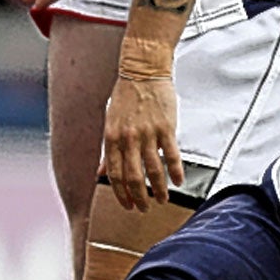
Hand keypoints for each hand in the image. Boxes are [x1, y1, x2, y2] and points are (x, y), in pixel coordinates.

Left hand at [103, 74, 181, 209]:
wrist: (142, 72)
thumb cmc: (126, 97)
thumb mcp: (110, 122)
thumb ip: (109, 149)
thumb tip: (101, 171)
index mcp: (111, 138)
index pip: (113, 173)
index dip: (120, 193)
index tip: (126, 205)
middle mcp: (127, 138)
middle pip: (132, 176)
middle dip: (138, 196)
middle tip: (144, 208)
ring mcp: (147, 134)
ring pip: (153, 170)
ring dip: (158, 189)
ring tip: (162, 200)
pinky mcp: (166, 128)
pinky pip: (172, 155)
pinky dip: (175, 172)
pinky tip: (178, 182)